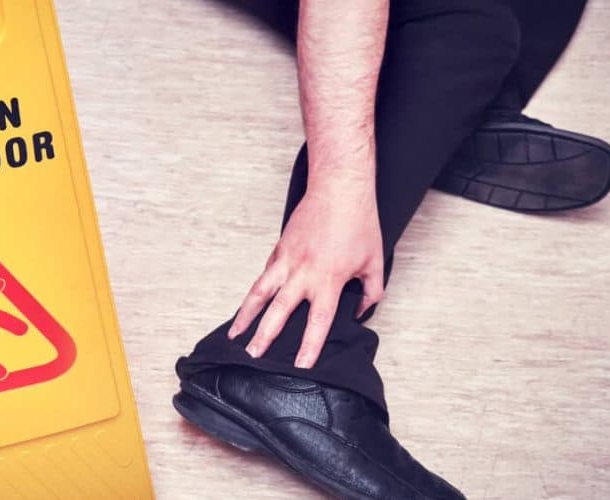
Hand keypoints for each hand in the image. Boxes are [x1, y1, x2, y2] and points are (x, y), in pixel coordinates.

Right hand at [228, 173, 383, 368]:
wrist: (339, 188)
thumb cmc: (358, 222)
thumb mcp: (374, 261)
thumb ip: (371, 292)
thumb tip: (360, 311)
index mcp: (328, 280)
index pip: (317, 323)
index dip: (308, 347)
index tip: (300, 367)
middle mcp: (303, 273)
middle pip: (278, 312)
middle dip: (263, 336)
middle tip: (252, 355)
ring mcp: (287, 259)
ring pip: (259, 292)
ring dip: (245, 314)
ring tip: (234, 334)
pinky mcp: (280, 248)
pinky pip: (265, 274)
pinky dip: (256, 291)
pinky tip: (250, 304)